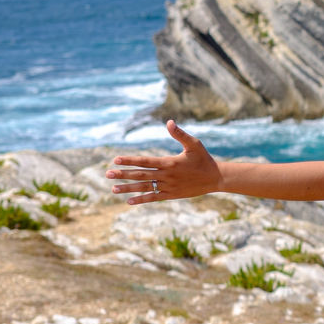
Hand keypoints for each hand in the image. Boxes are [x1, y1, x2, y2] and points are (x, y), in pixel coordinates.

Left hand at [107, 120, 222, 204]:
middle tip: (107, 173)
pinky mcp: (172, 194)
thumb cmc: (204, 159)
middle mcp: (167, 175)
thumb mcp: (194, 144)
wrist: (215, 178)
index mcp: (169, 162)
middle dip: (123, 174)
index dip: (129, 160)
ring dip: (128, 188)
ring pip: (145, 187)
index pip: (145, 161)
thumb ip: (180, 134)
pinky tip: (129, 201)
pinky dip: (141, 199)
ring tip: (113, 189)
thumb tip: (169, 122)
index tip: (115, 160)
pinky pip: (154, 197)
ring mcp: (168, 186)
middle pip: (141, 175)